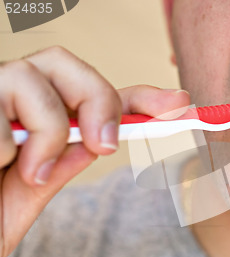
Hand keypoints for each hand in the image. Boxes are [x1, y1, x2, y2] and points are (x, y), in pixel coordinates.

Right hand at [0, 46, 189, 256]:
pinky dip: (2, 147)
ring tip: (24, 169)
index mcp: (40, 115)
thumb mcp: (33, 190)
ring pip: (30, 80)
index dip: (142, 94)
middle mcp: (12, 96)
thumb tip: (106, 135)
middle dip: (95, 100)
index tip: (181, 104)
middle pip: (64, 63)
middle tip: (104, 145)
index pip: (98, 92)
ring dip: (43, 133)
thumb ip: (66, 159)